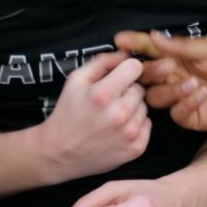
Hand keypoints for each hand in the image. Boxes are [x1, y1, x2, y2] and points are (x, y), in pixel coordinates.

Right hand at [38, 51, 151, 182]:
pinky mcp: (136, 148)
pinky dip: (136, 124)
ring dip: (132, 108)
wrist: (59, 154)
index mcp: (103, 94)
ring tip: (112, 116)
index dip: (126, 70)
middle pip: (140, 88)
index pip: (135, 67)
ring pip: (144, 106)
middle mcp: (119, 114)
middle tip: (110, 101)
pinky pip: (147, 124)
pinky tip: (118, 129)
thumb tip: (127, 52)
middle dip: (127, 91)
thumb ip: (103, 61)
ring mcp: (129, 134)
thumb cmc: (68, 113)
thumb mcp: (76, 80)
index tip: (119, 77)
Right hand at [113, 31, 206, 131]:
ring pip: (156, 98)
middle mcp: (173, 77)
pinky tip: (202, 95)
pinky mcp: (189, 116)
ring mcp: (179, 97)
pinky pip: (175, 113)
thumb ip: (180, 45)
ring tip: (194, 83)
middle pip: (146, 77)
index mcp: (177, 58)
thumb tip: (153, 34)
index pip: (150, 50)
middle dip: (151, 71)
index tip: (119, 39)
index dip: (134, 44)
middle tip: (167, 66)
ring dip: (172, 90)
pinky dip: (186, 103)